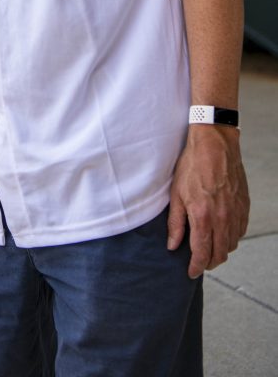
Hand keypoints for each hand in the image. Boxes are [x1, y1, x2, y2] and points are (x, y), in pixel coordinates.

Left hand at [167, 125, 249, 277]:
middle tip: (199, 262)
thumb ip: (176, 223)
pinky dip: (231, 237)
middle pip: (220, 254)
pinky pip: (240, 231)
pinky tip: (222, 232)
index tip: (191, 272)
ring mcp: (236, 213)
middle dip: (209, 262)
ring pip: (232, 244)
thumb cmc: (192, 165)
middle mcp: (223, 219)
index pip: (202, 253)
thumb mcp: (176, 193)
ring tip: (209, 247)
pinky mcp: (244, 206)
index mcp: (203, 217)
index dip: (196, 267)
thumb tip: (173, 245)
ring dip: (220, 250)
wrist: (215, 145)